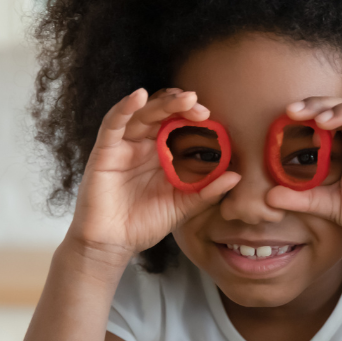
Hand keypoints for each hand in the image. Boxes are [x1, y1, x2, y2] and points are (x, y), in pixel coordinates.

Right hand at [66, 88, 239, 265]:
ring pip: (142, 113)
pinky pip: (113, 123)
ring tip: (184, 98)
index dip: (195, 118)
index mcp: (164, 154)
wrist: (113, 244)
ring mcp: (124, 145)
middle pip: (163, 113)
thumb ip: (207, 192)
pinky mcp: (105, 150)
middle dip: (182, 106)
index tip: (213, 120)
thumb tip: (237, 176)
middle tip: (201, 108)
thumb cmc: (145, 224)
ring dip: (163, 102)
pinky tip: (138, 96)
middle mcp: (144, 145)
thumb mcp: (183, 206)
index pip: (180, 125)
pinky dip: (124, 107)